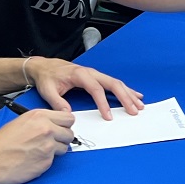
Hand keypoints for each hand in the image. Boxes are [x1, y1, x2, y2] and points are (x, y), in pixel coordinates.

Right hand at [0, 108, 76, 183]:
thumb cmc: (0, 143)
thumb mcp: (21, 121)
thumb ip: (42, 120)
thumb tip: (56, 123)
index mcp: (40, 116)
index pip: (69, 118)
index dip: (65, 124)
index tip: (62, 128)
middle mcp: (46, 130)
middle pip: (70, 133)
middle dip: (62, 138)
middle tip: (51, 141)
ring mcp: (48, 147)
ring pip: (64, 148)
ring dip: (55, 150)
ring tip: (38, 151)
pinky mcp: (46, 162)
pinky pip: (54, 161)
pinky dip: (45, 161)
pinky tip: (32, 159)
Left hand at [24, 57, 143, 119]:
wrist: (45, 67)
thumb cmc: (48, 77)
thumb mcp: (48, 90)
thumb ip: (57, 102)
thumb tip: (68, 114)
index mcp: (80, 75)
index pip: (96, 89)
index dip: (103, 103)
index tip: (108, 116)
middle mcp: (91, 73)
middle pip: (113, 84)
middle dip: (125, 97)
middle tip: (133, 110)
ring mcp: (96, 74)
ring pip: (116, 83)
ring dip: (129, 94)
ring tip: (139, 105)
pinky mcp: (97, 77)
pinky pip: (114, 83)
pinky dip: (126, 89)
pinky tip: (135, 95)